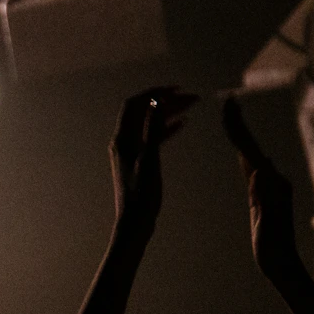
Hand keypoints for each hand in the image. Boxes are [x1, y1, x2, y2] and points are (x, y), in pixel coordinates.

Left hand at [112, 87, 194, 231]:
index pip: (134, 104)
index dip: (153, 93)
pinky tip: (182, 124)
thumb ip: (153, 129)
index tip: (175, 90)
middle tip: (191, 97)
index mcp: (122, 139)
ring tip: (190, 106)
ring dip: (168, 113)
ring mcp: (131, 151)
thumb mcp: (149, 159)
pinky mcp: (139, 160)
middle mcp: (123, 141)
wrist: (135, 224)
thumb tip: (156, 101)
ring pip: (150, 124)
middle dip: (166, 101)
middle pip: (144, 112)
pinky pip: (153, 138)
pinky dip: (166, 129)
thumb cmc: (141, 196)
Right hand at [222, 97, 301, 281]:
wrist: (282, 264)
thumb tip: (259, 172)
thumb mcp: (267, 223)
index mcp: (271, 184)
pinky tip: (242, 151)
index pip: (250, 150)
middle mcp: (273, 181)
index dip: (238, 129)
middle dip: (239, 125)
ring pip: (251, 155)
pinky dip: (244, 154)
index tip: (229, 107)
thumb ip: (264, 198)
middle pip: (251, 147)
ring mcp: (270, 187)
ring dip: (241, 136)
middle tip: (229, 102)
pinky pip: (252, 169)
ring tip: (232, 118)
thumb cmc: (273, 248)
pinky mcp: (265, 196)